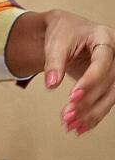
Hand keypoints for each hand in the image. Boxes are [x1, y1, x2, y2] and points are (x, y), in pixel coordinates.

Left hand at [42, 8, 114, 134]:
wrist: (67, 31)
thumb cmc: (63, 32)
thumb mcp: (56, 43)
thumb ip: (54, 63)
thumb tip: (51, 84)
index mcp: (105, 38)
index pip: (102, 62)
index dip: (90, 81)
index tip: (72, 96)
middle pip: (108, 82)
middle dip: (87, 102)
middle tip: (67, 116)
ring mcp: (114, 69)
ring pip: (110, 95)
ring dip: (91, 113)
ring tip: (71, 125)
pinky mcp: (109, 82)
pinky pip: (105, 101)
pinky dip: (93, 116)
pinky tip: (81, 128)